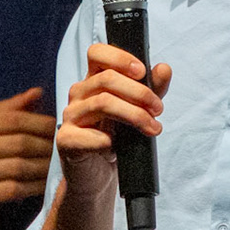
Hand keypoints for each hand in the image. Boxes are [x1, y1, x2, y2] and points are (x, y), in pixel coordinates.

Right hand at [0, 87, 56, 205]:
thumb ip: (16, 106)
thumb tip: (37, 92)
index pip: (15, 120)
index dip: (40, 123)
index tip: (58, 127)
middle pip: (20, 144)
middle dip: (46, 146)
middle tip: (63, 148)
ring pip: (19, 168)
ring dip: (44, 167)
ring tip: (58, 164)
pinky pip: (14, 189)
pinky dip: (34, 186)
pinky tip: (46, 182)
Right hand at [56, 43, 171, 206]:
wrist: (98, 176)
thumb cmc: (118, 140)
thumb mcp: (139, 111)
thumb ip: (152, 90)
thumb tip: (164, 69)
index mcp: (93, 81)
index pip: (97, 53)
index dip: (119, 57)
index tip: (142, 72)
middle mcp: (79, 94)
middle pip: (107, 78)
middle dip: (140, 93)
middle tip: (158, 109)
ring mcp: (69, 116)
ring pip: (102, 103)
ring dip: (134, 115)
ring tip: (152, 128)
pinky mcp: (65, 140)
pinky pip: (88, 135)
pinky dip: (108, 141)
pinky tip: (116, 147)